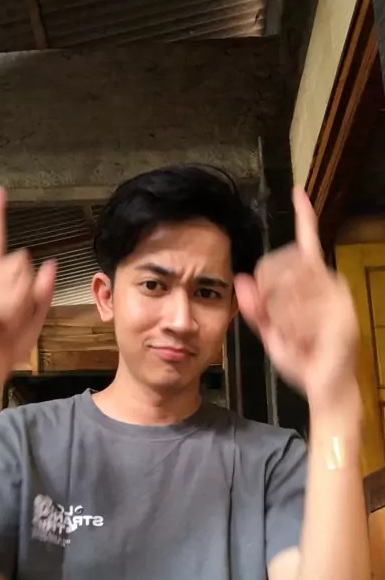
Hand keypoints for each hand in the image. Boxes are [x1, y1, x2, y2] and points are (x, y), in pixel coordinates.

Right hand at [0, 188, 55, 395]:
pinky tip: (8, 321)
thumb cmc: (7, 347)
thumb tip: (50, 265)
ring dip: (24, 302)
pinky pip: (12, 297)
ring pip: (19, 276)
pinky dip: (17, 311)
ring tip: (11, 322)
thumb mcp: (35, 316)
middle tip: (19, 314)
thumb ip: (43, 290)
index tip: (1, 194)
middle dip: (29, 287)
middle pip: (20, 260)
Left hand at [235, 187, 358, 411]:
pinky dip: (292, 327)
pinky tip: (305, 339)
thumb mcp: (271, 333)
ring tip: (296, 336)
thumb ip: (255, 309)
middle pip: (279, 265)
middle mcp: (329, 282)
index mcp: (315, 283)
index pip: (306, 243)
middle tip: (273, 323)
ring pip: (285, 287)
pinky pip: (298, 309)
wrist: (325, 388)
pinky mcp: (340, 313)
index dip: (303, 216)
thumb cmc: (302, 360)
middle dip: (265, 294)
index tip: (297, 192)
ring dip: (280, 316)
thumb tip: (240, 281)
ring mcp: (337, 297)